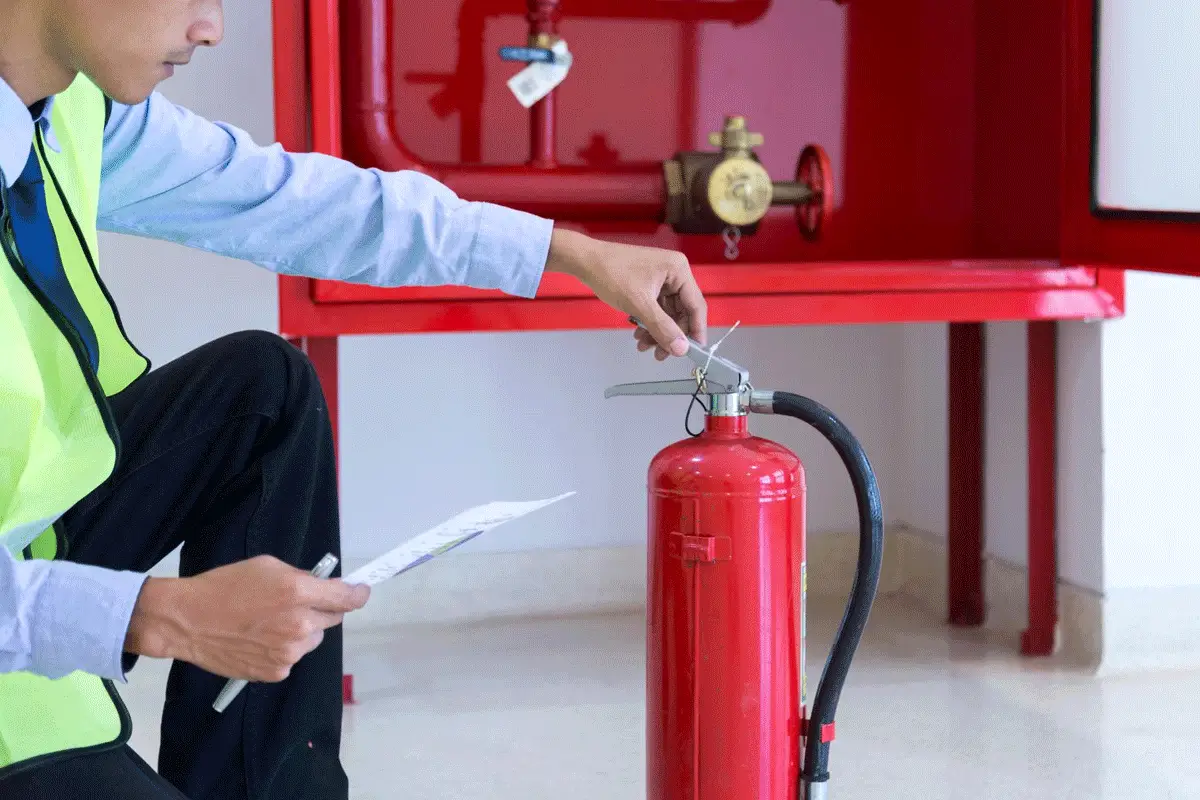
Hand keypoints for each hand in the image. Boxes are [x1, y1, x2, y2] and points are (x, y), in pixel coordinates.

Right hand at [125, 555, 369, 681]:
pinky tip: (259, 640)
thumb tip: (323, 586)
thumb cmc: (224, 587)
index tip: (361, 592)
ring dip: (301, 631)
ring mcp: (289, 652)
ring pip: (312, 640)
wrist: (187, 621)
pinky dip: (283, 649)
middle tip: (294, 605)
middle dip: (321, 610)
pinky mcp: (277, 671)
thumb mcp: (267, 567)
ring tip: (268, 624)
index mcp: (299, 593)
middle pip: (332, 619)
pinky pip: (293, 657)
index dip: (358, 594)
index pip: (347, 598)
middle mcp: (300, 625)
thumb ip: (301, 578)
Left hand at [544, 227, 707, 359]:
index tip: (693, 354)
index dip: (696, 331)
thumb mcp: (639, 304)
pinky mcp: (649, 285)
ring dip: (657, 332)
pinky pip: (656, 309)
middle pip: (681, 312)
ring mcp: (661, 279)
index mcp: (679, 271)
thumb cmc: (613, 276)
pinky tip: (638, 335)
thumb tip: (682, 350)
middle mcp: (675, 274)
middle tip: (659, 355)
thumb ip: (663, 328)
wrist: (584, 261)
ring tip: (643, 346)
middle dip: (670, 334)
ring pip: (667, 314)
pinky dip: (649, 323)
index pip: (696, 306)